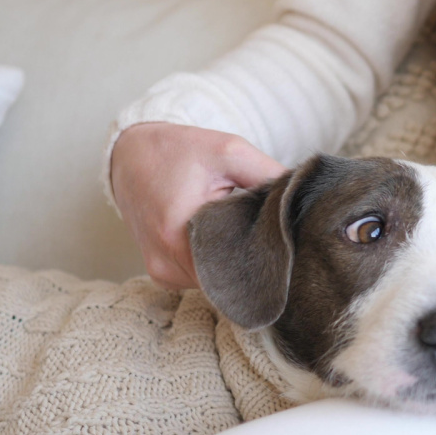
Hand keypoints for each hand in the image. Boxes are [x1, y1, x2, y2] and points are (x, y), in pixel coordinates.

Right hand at [110, 123, 285, 289]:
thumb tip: (305, 197)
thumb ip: (269, 175)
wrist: (131, 155)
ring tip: (243, 233)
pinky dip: (217, 264)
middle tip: (275, 238)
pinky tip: (224, 240)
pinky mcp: (161, 275)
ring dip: (235, 263)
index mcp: (177, 233)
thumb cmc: (181, 151)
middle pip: (230, 279)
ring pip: (217, 283)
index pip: (239, 267)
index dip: (270, 258)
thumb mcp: (229, 151)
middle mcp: (166, 261)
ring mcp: (162, 273)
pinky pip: (201, 280)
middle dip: (255, 261)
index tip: (289, 244)